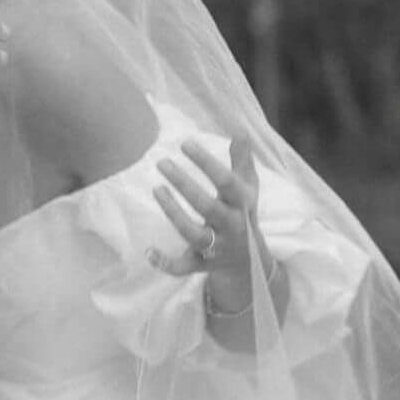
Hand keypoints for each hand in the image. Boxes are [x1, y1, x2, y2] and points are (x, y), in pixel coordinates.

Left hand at [147, 135, 270, 309]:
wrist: (251, 264)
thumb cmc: (243, 216)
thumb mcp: (248, 190)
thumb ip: (242, 161)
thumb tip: (239, 131)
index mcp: (242, 205)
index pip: (227, 181)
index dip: (206, 162)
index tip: (185, 143)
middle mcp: (231, 226)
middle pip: (207, 206)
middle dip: (185, 184)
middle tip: (161, 162)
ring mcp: (216, 248)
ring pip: (193, 234)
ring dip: (174, 213)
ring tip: (156, 189)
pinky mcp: (201, 265)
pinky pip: (183, 268)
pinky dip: (166, 264)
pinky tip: (148, 251)